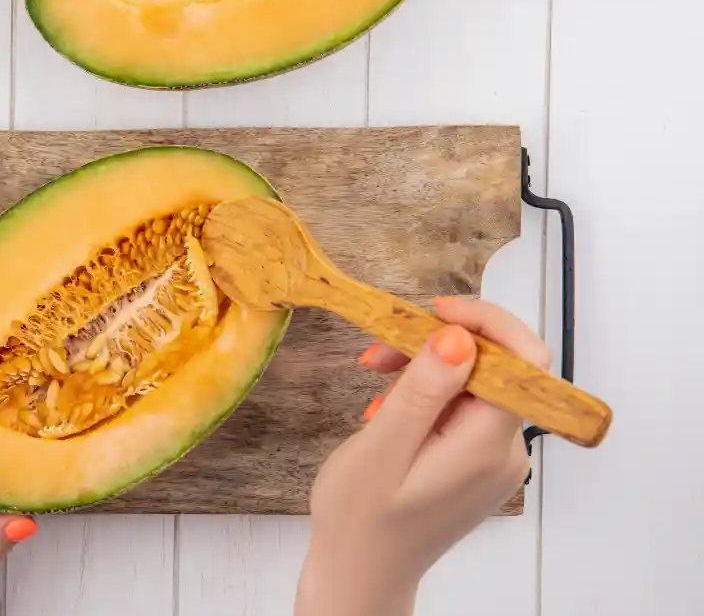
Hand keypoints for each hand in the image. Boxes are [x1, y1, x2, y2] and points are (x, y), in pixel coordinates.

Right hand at [295, 297, 546, 615]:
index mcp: (486, 448)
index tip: (435, 310)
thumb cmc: (361, 520)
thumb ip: (423, 392)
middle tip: (379, 350)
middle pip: (495, 368)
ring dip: (425, 369)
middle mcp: (504, 452)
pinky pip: (462, 409)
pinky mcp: (475, 463)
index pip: (523, 361)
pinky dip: (426, 394)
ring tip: (373, 376)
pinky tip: (388, 406)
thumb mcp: (381, 449)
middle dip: (439, 344)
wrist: (360, 572)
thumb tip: (459, 339)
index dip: (485, 323)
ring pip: (473, 385)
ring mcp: (492, 459)